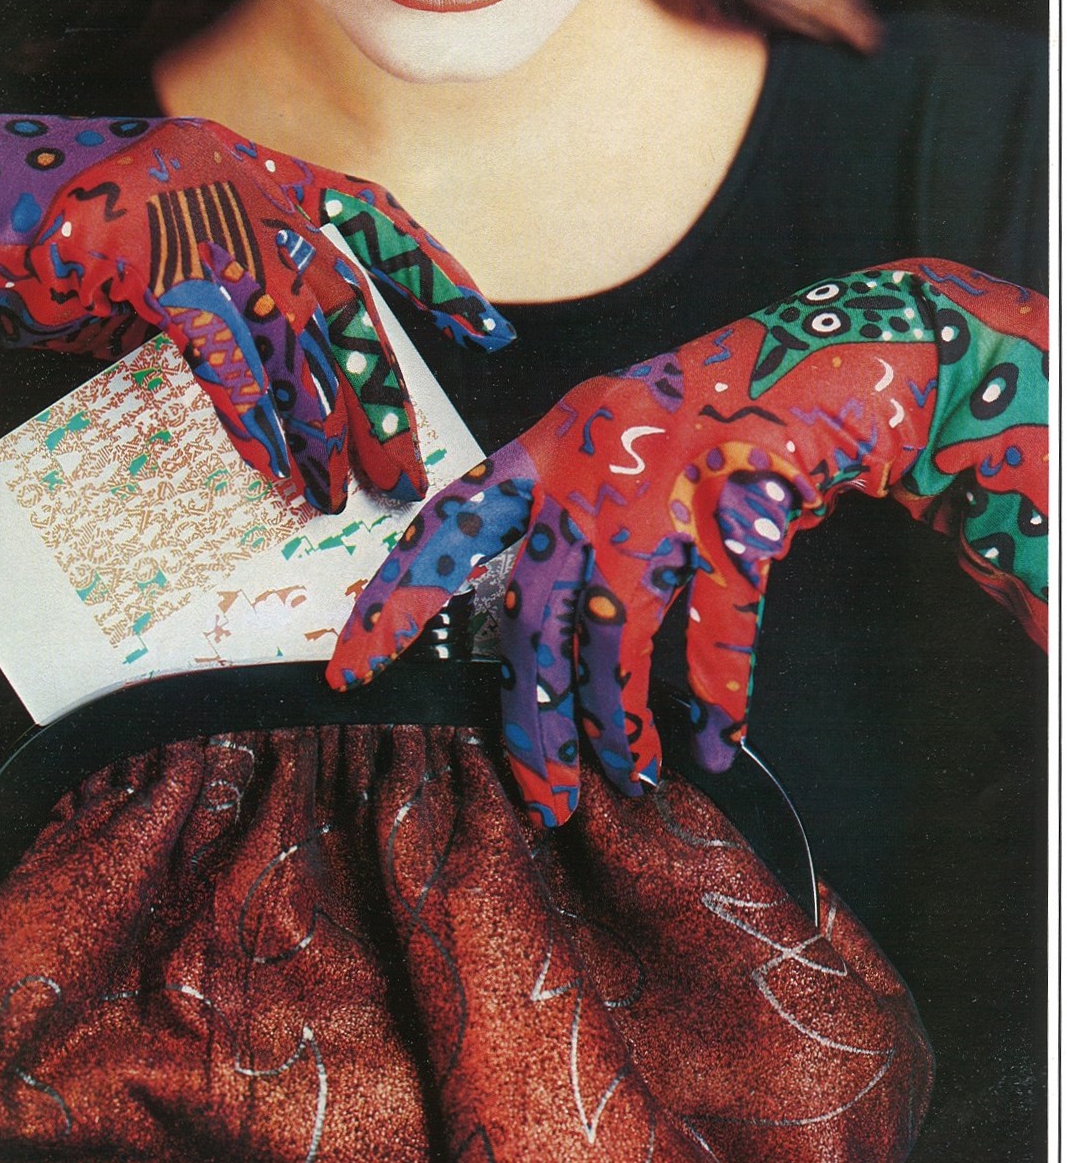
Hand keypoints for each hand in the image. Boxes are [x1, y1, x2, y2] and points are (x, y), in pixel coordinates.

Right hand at [0, 112, 511, 666]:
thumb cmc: (24, 243)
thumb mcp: (142, 267)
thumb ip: (213, 302)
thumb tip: (276, 392)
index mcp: (240, 162)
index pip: (363, 214)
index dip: (428, 275)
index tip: (486, 332)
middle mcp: (231, 170)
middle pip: (338, 293)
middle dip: (375, 388)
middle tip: (406, 468)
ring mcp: (190, 201)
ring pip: (292, 328)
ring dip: (326, 422)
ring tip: (353, 495)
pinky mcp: (147, 248)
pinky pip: (225, 350)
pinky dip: (254, 419)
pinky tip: (279, 476)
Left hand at [328, 260, 1047, 826]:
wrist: (812, 367)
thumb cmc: (694, 412)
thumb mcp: (599, 427)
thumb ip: (549, 505)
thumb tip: (515, 622)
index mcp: (546, 447)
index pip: (448, 528)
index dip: (395, 600)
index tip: (351, 668)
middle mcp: (590, 476)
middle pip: (533, 624)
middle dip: (532, 723)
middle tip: (540, 796)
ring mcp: (663, 500)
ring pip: (616, 645)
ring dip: (620, 727)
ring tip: (630, 778)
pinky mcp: (735, 525)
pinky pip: (716, 639)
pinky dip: (717, 705)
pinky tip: (714, 749)